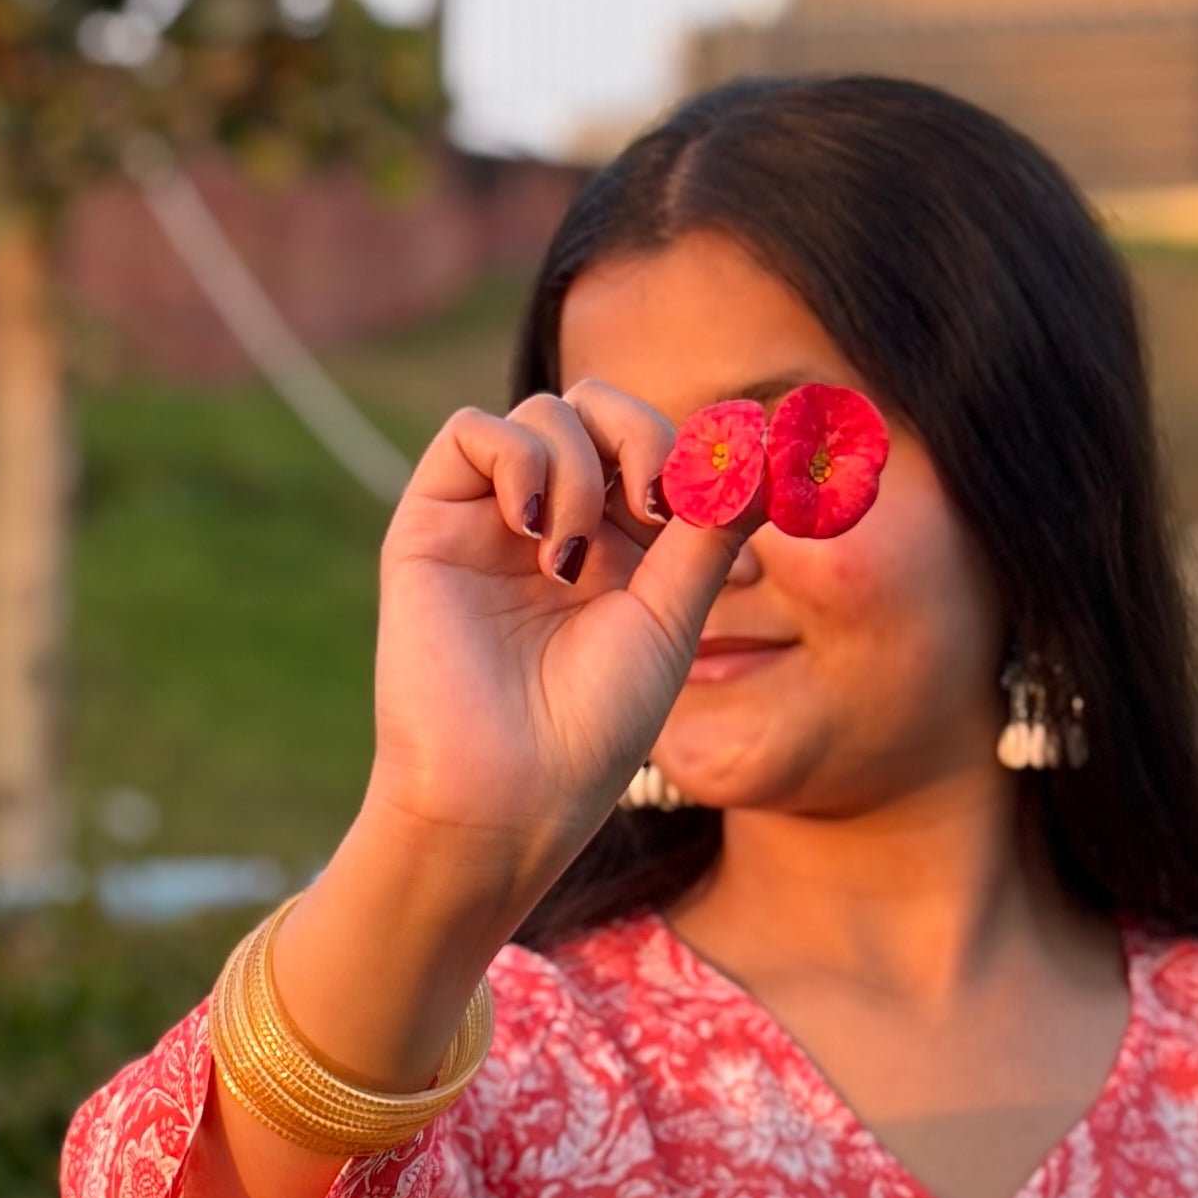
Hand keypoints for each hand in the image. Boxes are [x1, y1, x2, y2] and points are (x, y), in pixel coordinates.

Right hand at [364, 379, 748, 895]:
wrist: (508, 790)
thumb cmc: (593, 725)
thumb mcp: (671, 614)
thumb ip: (710, 528)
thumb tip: (766, 453)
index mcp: (618, 544)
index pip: (654, 447)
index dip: (690, 454)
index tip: (718, 501)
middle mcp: (556, 521)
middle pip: (599, 408)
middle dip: (640, 436)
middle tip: (655, 504)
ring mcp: (492, 518)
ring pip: (544, 413)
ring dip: (579, 470)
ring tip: (569, 562)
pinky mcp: (432, 522)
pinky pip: (471, 430)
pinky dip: (515, 458)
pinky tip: (532, 528)